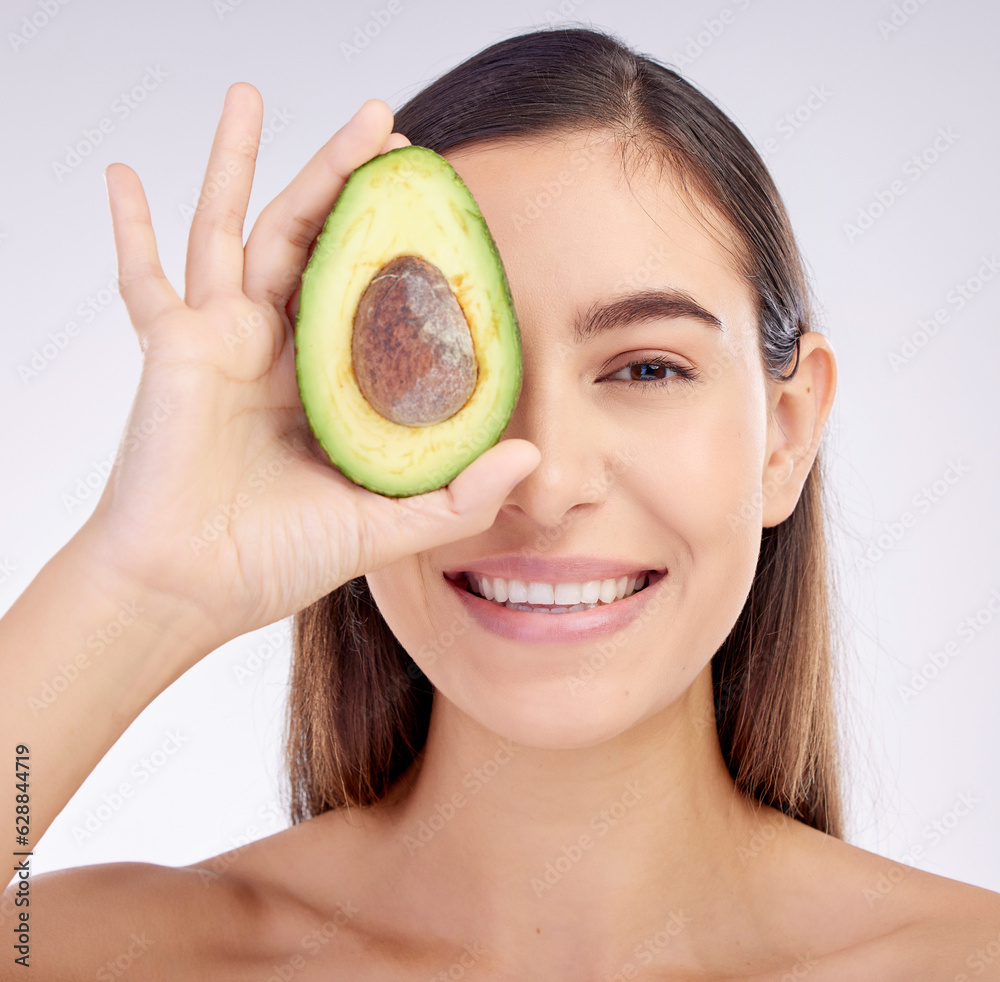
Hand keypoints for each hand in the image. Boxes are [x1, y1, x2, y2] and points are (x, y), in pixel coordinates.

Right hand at [89, 82, 538, 650]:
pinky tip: (117, 174)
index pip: (373, 289)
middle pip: (315, 238)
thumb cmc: (278, 559)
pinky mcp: (175, 347)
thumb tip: (532, 457)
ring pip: (238, 229)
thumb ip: (458, 496)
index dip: (403, 241)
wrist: (192, 589)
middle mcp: (282, 348)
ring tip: (248, 93)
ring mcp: (224, 339)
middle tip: (382, 124)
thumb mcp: (385, 526)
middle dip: (344, 177)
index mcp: (333, 380)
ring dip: (241, 160)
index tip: (435, 196)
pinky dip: (129, 229)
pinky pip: (143, 277)